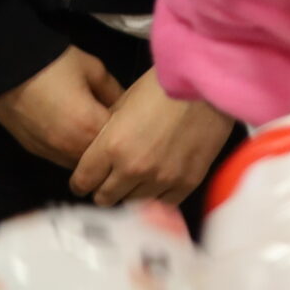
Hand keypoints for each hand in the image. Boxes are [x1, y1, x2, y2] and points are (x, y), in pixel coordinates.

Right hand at [0, 48, 123, 171]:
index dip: (131, 131)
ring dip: (91, 153)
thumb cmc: (54, 63)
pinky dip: (74, 153)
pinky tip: (76, 134)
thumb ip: (115, 91)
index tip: (134, 119)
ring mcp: (51, 154)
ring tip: (95, 130)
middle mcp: (71, 149)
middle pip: (102, 161)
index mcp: (89, 127)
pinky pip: (63, 161)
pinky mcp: (36, 153)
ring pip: (82, 166)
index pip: (121, 143)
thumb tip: (127, 107)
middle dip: (111, 147)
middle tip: (117, 127)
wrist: (6, 68)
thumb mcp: (93, 68)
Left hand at [69, 68, 230, 208]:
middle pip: (104, 198)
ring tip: (137, 178)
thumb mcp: (125, 100)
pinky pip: (161, 205)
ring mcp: (161, 179)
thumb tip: (98, 148)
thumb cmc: (165, 84)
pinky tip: (158, 182)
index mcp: (112, 145)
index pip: (83, 181)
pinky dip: (156, 196)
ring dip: (130, 192)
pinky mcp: (186, 183)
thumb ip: (107, 130)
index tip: (86, 179)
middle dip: (104, 188)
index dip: (81, 180)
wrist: (207, 84)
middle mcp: (133, 168)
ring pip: (132, 204)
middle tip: (110, 179)